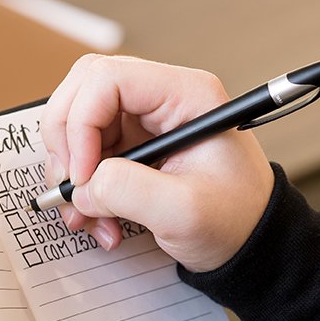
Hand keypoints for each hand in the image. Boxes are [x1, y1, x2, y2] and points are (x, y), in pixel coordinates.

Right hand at [41, 55, 274, 271]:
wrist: (252, 242)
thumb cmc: (237, 220)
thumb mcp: (185, 212)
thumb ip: (128, 192)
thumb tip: (82, 186)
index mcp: (187, 95)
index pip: (108, 79)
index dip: (81, 123)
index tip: (82, 174)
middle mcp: (163, 98)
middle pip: (84, 92)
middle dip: (66, 142)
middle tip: (72, 188)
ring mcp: (147, 120)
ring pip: (79, 124)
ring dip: (73, 173)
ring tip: (88, 218)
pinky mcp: (136, 145)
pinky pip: (88, 153)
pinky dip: (84, 188)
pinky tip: (100, 220)